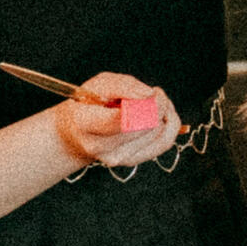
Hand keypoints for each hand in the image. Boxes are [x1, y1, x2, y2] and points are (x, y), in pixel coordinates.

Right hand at [52, 72, 182, 169]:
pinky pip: (164, 142)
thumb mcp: (98, 84)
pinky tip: (161, 114)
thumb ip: (123, 85)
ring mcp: (118, 158)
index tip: (151, 92)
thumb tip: (149, 94)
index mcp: (86, 123)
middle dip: (159, 104)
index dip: (146, 104)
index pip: (124, 119)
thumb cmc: (88, 105)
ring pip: (159, 132)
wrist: (77, 136)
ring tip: (152, 103)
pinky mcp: (132, 161)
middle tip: (154, 93)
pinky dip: (169, 125)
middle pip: (147, 125)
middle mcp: (102, 146)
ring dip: (164, 113)